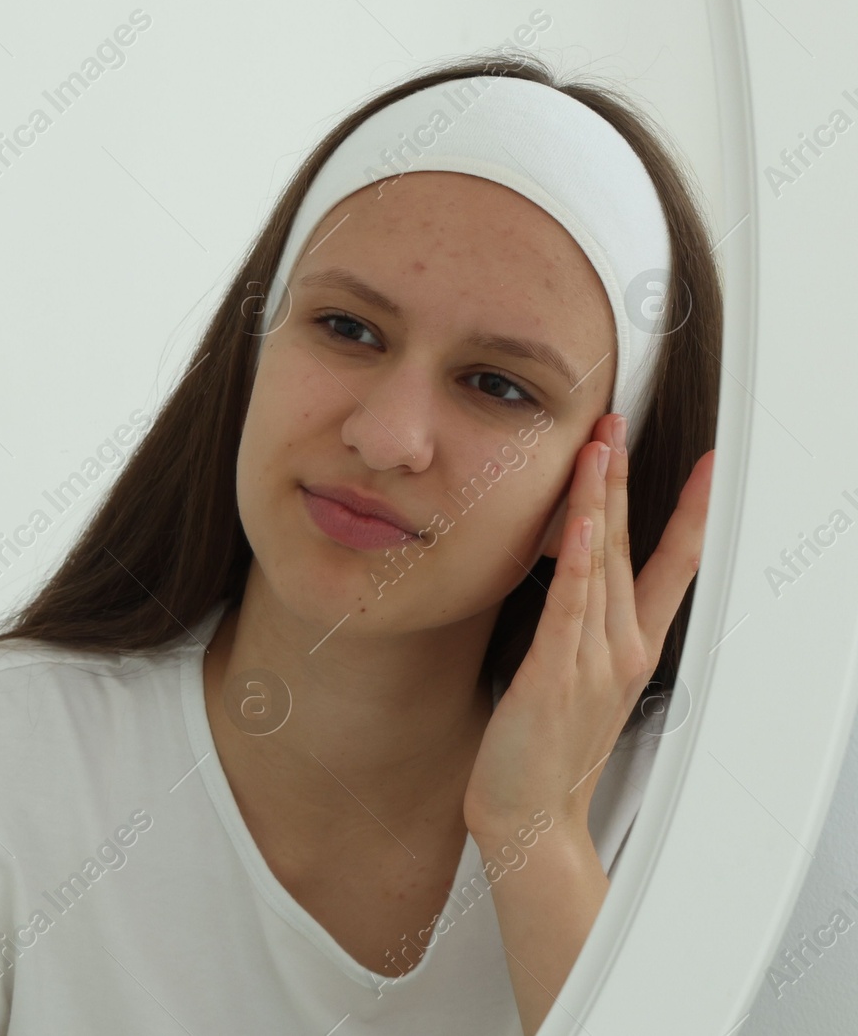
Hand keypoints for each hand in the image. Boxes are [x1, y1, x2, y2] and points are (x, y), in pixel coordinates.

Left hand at [464, 413, 714, 838]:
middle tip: (619, 422)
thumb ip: (581, 628)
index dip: (692, 513)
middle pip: (632, 548)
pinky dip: (581, 560)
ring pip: (602, 564)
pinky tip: (585, 520)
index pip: (673, 567)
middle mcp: (620, 650)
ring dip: (601, 500)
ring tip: (601, 446)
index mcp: (630, 649)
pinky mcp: (554, 674)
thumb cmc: (543, 751)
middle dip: (625, 480)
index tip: (709, 465)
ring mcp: (591, 661)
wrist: (528, 817)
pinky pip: (571, 606)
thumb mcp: (575, 679)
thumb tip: (575, 579)